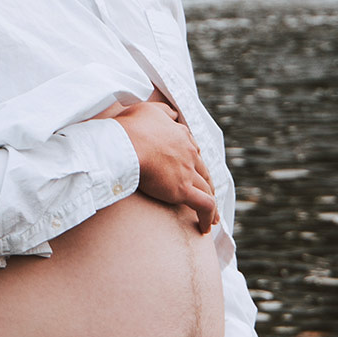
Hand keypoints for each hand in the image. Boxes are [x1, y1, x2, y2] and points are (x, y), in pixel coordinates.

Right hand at [109, 99, 215, 233]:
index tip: (193, 170)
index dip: (194, 162)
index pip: (193, 150)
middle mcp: (189, 152)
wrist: (126, 144)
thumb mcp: (149, 110)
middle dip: (207, 183)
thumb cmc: (131, 128)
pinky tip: (206, 226)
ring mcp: (187, 171)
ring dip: (211, 202)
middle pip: (203, 170)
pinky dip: (208, 216)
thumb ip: (163, 111)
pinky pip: (204, 205)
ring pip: (206, 188)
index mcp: (181, 135)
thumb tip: (174, 114)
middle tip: (208, 193)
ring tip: (211, 216)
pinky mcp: (183, 189)